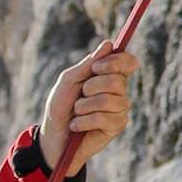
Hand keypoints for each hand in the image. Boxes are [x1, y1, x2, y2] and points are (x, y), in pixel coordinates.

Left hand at [39, 40, 138, 173]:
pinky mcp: (117, 126)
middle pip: (116, 81)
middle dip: (90, 87)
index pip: (128, 62)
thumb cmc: (60, 107)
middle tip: (80, 96)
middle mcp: (120, 91)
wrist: (53, 137)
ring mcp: (120, 109)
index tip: (96, 68)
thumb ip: (87, 65)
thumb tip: (108, 44)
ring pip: (108, 100)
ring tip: (76, 113)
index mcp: (111, 76)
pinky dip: (83, 121)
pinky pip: (102, 118)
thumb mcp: (68, 81)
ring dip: (83, 107)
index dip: (116, 62)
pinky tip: (77, 126)